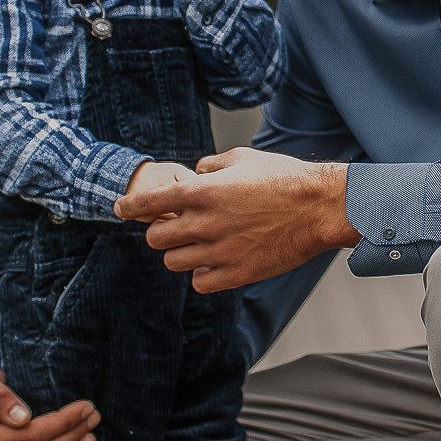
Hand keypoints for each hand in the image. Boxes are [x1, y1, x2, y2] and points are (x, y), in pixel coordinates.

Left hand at [114, 145, 358, 291]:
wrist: (318, 208)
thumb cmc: (284, 179)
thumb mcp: (242, 158)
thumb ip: (210, 165)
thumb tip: (197, 171)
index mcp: (201, 192)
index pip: (147, 203)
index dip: (129, 207)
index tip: (122, 210)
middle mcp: (204, 223)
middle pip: (155, 238)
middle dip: (162, 232)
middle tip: (176, 228)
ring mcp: (219, 251)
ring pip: (174, 262)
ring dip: (181, 253)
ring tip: (199, 245)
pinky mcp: (236, 274)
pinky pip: (199, 282)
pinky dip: (202, 274)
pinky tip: (215, 263)